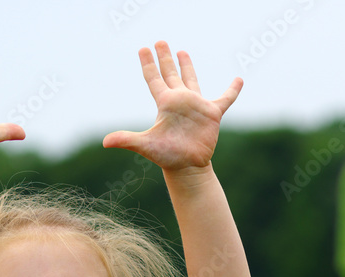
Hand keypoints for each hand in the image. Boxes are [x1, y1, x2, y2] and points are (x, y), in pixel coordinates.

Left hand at [103, 42, 241, 170]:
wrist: (187, 167)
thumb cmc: (166, 156)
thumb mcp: (146, 145)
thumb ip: (127, 140)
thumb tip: (105, 142)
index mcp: (165, 103)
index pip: (154, 78)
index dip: (148, 63)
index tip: (143, 48)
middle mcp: (179, 101)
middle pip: (170, 74)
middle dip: (165, 58)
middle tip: (160, 41)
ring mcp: (196, 105)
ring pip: (192, 80)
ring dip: (187, 66)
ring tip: (182, 51)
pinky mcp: (212, 113)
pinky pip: (225, 98)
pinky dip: (233, 90)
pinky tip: (239, 79)